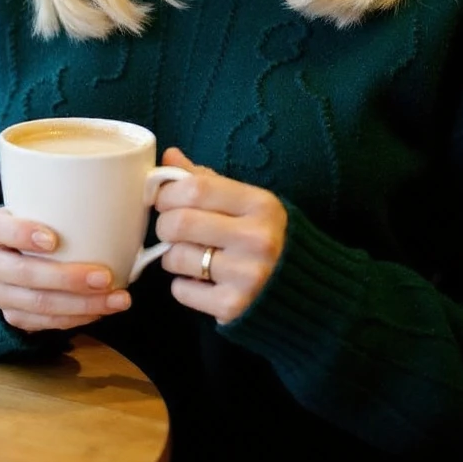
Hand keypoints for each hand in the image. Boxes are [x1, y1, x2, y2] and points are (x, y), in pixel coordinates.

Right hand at [0, 207, 130, 332]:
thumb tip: (126, 193)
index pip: (1, 230)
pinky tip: (102, 310)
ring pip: (39, 304)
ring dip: (83, 305)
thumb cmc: (34, 223)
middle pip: (25, 275)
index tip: (53, 238)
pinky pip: (46, 322)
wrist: (7, 256)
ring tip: (118, 299)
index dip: (24, 234)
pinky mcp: (13, 317)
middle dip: (68, 279)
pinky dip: (78, 318)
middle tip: (106, 277)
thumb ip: (64, 201)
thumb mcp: (36, 207)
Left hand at [148, 149, 287, 324]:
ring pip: (175, 257)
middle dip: (165, 225)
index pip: (196, 188)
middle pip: (180, 222)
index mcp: (261, 204)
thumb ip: (206, 179)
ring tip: (193, 255)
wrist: (298, 287)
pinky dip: (184, 285)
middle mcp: (258, 239)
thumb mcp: (245, 201)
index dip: (168, 192)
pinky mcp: (234, 305)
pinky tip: (204, 281)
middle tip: (172, 229)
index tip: (165, 199)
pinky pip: (181, 290)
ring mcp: (247, 275)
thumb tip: (169, 156)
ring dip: (172, 257)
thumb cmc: (261, 235)